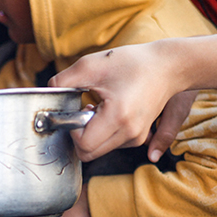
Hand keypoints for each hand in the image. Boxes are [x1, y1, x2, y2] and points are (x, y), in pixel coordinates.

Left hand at [49, 41, 187, 161]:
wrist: (168, 67)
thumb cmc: (132, 63)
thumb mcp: (91, 65)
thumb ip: (63, 81)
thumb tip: (49, 95)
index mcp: (118, 118)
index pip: (83, 145)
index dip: (71, 129)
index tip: (74, 109)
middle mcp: (130, 133)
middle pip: (88, 154)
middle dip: (78, 135)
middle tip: (83, 109)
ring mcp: (136, 138)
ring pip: (98, 151)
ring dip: (90, 134)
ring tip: (96, 106)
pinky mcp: (138, 137)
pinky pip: (110, 145)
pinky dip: (102, 133)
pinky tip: (107, 111)